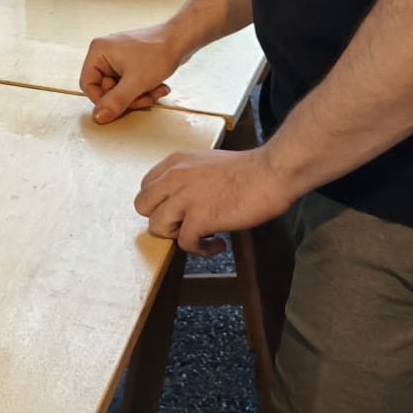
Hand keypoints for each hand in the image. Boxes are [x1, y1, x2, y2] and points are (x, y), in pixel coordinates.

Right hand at [79, 21, 185, 123]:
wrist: (181, 39)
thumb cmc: (158, 52)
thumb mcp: (136, 82)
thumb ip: (116, 101)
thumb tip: (98, 117)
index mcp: (99, 52)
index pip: (88, 84)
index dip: (102, 100)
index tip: (119, 108)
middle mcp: (105, 53)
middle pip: (106, 88)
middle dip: (128, 98)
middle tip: (145, 98)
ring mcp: (118, 57)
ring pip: (121, 88)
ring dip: (139, 95)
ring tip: (156, 91)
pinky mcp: (131, 62)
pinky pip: (130, 83)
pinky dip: (143, 88)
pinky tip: (159, 86)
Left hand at [134, 147, 295, 255]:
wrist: (270, 173)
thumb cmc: (248, 169)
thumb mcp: (206, 162)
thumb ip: (188, 177)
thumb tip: (182, 199)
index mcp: (175, 162)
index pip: (146, 186)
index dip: (159, 203)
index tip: (177, 211)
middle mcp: (174, 177)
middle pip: (142, 206)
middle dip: (161, 219)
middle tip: (183, 224)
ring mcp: (185, 198)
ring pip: (157, 226)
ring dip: (178, 236)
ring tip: (201, 235)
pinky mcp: (199, 218)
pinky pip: (185, 244)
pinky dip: (201, 250)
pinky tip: (218, 244)